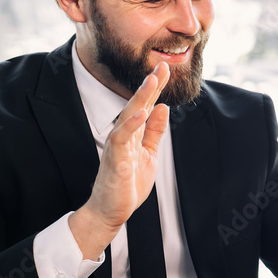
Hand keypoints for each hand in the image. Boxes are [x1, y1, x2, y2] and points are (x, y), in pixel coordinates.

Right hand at [69, 63, 170, 258]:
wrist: (112, 211)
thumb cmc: (127, 184)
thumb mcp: (148, 153)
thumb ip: (153, 132)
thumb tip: (162, 108)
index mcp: (133, 134)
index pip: (146, 106)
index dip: (155, 89)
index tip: (166, 70)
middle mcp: (124, 136)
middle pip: (137, 105)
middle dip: (149, 86)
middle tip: (161, 67)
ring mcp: (118, 146)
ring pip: (128, 117)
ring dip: (140, 98)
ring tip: (152, 81)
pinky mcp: (115, 159)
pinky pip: (122, 138)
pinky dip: (132, 124)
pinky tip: (143, 112)